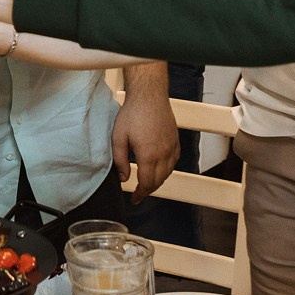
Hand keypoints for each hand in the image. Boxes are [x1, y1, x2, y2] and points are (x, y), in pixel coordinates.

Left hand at [111, 86, 178, 201]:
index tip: (134, 199)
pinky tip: (160, 168)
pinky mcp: (175, 140)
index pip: (146, 183)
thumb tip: (123, 178)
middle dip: (148, 191)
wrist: (149, 95)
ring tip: (147, 183)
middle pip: (158, 181)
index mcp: (148, 155)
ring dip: (158, 181)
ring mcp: (171, 147)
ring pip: (168, 173)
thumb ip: (120, 161)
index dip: (140, 194)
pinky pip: (174, 162)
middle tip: (139, 194)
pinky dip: (167, 170)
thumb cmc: (133, 113)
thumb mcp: (118, 137)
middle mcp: (163, 153)